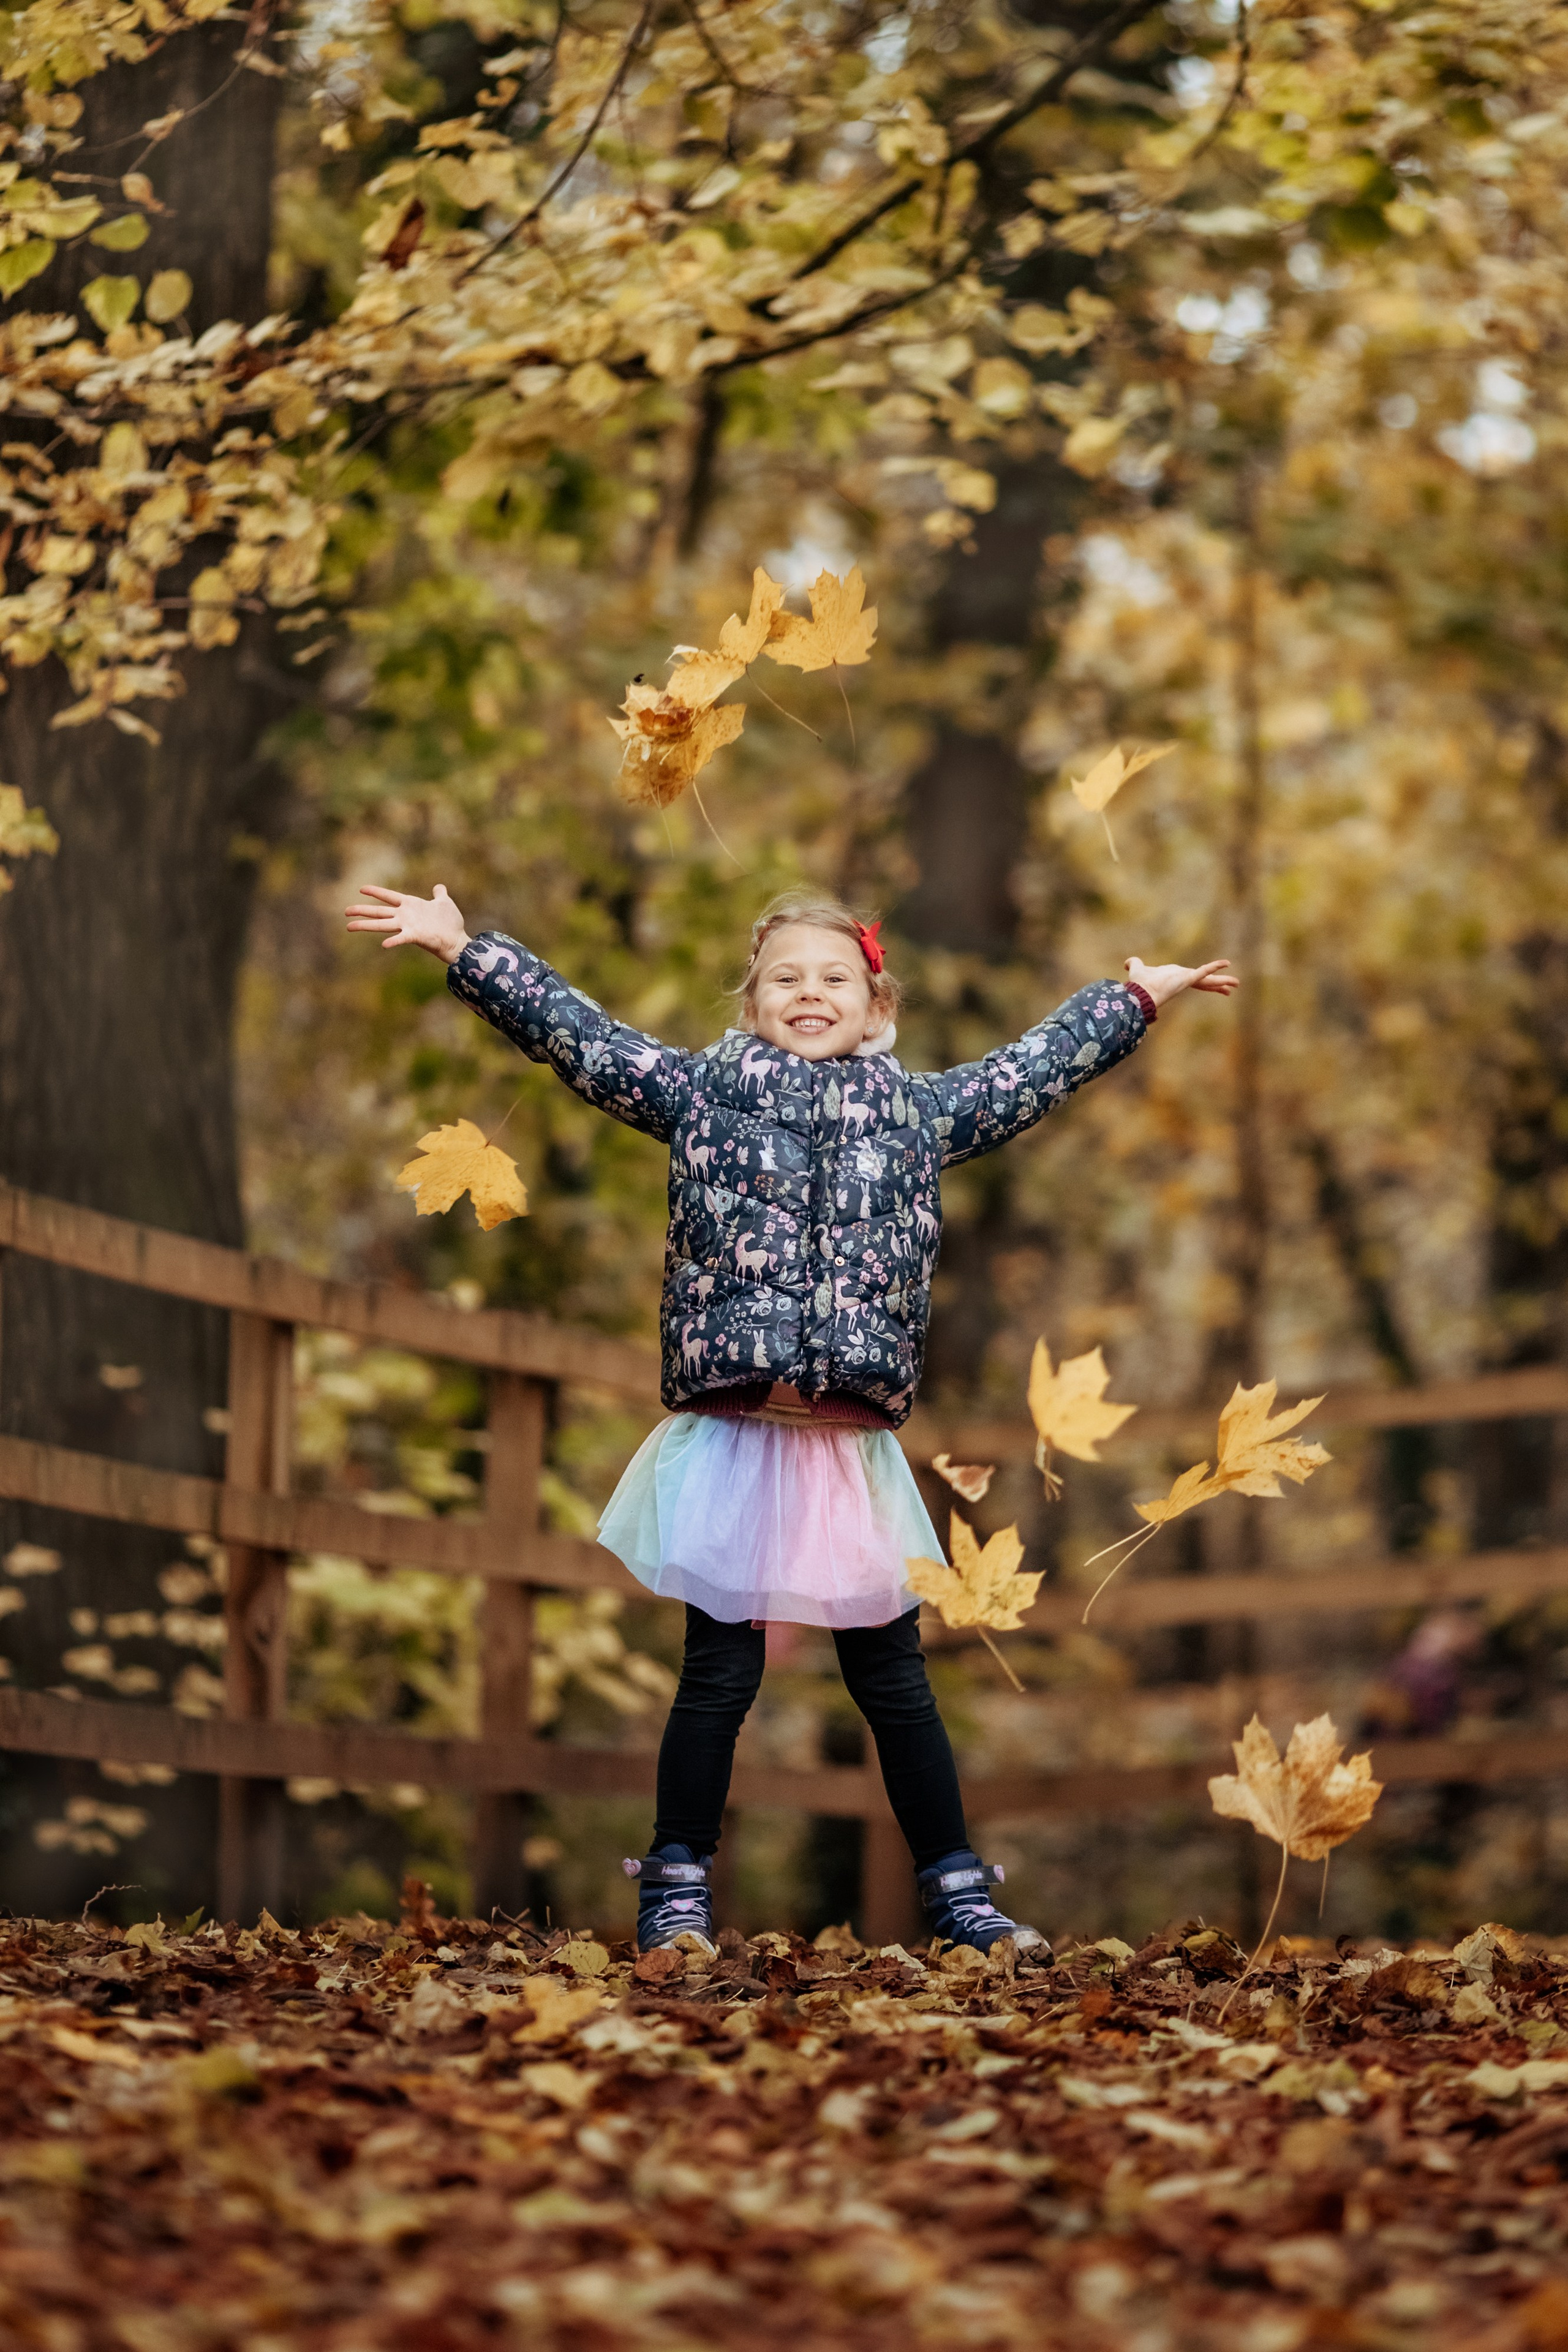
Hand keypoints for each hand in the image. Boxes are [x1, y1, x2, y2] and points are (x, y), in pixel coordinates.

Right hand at [345, 882, 470, 963]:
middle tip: (345, 911)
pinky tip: (383, 944)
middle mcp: (405, 916)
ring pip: (382, 924)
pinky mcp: (414, 936)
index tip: (361, 888)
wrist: (457, 940)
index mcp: (410, 905)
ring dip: (365, 925)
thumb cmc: (451, 923)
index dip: (376, 892)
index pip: (389, 896)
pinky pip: (401, 938)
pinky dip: (393, 941)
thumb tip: (439, 886)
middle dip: (362, 911)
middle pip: (379, 911)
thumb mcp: (444, 903)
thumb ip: (439, 894)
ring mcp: (407, 926)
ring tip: (349, 926)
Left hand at [1125, 955, 1237, 1008]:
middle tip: (1232, 988)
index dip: (1205, 979)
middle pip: (1205, 982)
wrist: (1139, 993)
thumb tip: (1128, 963)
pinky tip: (1226, 963)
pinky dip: (1213, 966)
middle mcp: (1183, 980)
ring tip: (1237, 983)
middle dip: (1219, 984)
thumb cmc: (1139, 984)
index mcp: (1176, 978)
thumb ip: (1134, 964)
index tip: (1214, 983)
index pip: (1195, 978)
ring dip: (1223, 980)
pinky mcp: (1187, 978)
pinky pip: (1203, 971)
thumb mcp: (1137, 969)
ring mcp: (1187, 980)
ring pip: (1208, 979)